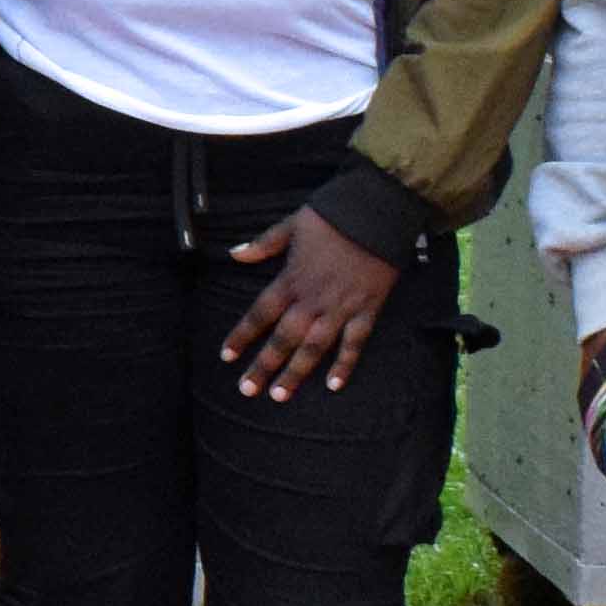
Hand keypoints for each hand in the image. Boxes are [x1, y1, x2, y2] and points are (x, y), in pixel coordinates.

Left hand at [223, 206, 401, 401]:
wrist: (378, 210)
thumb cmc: (333, 214)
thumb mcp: (291, 224)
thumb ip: (263, 244)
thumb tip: (233, 253)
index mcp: (291, 279)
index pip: (259, 313)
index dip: (242, 335)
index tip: (226, 356)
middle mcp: (312, 298)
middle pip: (283, 339)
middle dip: (263, 366)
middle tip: (247, 390)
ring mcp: (341, 307)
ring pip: (314, 347)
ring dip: (295, 373)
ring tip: (279, 396)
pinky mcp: (367, 308)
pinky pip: (354, 342)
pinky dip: (345, 364)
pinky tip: (333, 385)